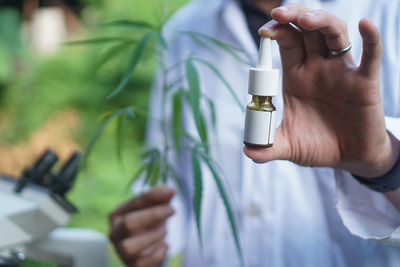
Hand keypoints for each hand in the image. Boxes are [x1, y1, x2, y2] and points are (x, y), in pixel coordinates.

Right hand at [109, 186, 174, 266]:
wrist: (149, 246)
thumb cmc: (150, 222)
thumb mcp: (156, 206)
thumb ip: (161, 196)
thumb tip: (170, 190)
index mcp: (117, 214)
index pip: (133, 202)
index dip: (152, 196)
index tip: (170, 193)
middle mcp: (114, 232)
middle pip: (128, 223)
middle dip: (153, 215)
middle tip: (172, 210)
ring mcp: (121, 251)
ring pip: (128, 247)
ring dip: (152, 237)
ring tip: (164, 230)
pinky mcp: (131, 265)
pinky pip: (140, 264)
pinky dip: (156, 254)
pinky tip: (165, 245)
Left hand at [244, 3, 399, 177]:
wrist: (349, 158)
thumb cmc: (318, 146)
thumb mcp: (289, 146)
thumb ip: (268, 148)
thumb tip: (248, 152)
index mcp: (296, 76)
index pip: (286, 43)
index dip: (277, 32)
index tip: (264, 31)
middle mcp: (317, 68)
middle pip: (307, 30)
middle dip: (294, 17)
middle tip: (279, 13)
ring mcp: (341, 71)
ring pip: (333, 34)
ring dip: (321, 22)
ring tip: (306, 19)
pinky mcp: (364, 82)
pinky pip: (370, 57)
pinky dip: (371, 40)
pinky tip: (365, 26)